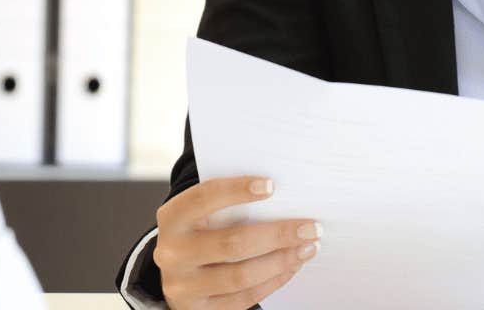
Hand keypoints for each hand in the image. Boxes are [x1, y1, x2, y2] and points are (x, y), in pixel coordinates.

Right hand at [152, 176, 321, 309]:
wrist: (179, 275)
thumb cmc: (201, 233)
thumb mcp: (203, 215)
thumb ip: (229, 205)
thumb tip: (281, 196)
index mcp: (172, 219)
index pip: (204, 199)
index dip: (237, 191)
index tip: (272, 185)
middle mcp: (172, 253)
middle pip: (232, 244)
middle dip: (278, 234)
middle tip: (311, 227)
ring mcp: (183, 286)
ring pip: (242, 275)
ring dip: (282, 260)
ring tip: (307, 248)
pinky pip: (245, 297)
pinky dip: (274, 280)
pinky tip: (291, 266)